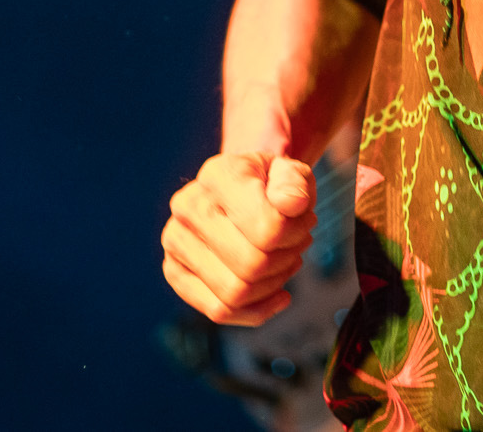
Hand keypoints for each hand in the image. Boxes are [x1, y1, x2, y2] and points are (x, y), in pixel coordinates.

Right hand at [161, 150, 314, 324]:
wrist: (244, 188)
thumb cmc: (271, 183)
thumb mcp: (291, 171)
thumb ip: (294, 182)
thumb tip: (291, 204)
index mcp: (217, 177)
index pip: (266, 228)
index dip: (296, 233)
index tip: (306, 219)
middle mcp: (187, 209)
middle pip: (251, 265)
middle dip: (286, 259)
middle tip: (299, 242)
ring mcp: (176, 243)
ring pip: (234, 293)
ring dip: (274, 283)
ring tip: (287, 260)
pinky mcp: (176, 273)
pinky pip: (219, 310)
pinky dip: (257, 310)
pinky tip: (279, 294)